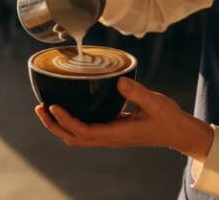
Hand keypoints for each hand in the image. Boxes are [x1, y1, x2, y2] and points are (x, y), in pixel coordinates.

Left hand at [34, 77, 213, 161]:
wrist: (178, 133)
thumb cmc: (168, 119)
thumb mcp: (155, 103)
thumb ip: (137, 92)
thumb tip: (118, 80)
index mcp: (117, 133)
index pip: (84, 131)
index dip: (66, 120)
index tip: (53, 106)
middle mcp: (110, 138)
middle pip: (73, 138)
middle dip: (54, 125)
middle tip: (40, 108)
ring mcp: (109, 136)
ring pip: (77, 137)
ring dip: (59, 125)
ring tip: (46, 109)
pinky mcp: (111, 131)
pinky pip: (85, 131)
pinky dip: (71, 122)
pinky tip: (67, 109)